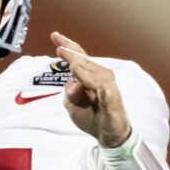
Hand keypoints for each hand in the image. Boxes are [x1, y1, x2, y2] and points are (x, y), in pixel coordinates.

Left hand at [51, 31, 131, 148]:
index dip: (68, 46)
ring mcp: (108, 87)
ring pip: (92, 74)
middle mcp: (99, 77)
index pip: (78, 58)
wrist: (107, 134)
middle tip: (60, 48)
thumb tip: (72, 83)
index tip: (55, 36)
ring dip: (82, 71)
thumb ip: (70, 94)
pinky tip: (93, 85)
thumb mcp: (73, 107)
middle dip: (72, 55)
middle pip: (84, 62)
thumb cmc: (91, 116)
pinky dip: (99, 87)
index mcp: (88, 77)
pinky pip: (105, 91)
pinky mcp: (114, 99)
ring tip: (73, 67)